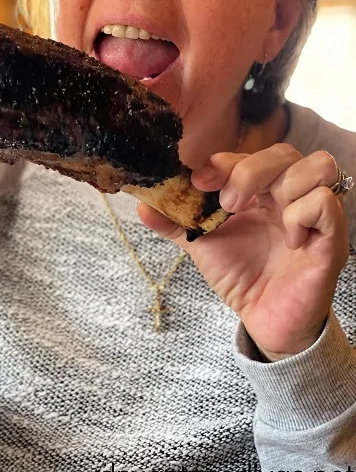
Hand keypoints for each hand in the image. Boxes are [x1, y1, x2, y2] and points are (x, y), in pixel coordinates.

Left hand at [138, 144, 349, 359]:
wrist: (264, 320)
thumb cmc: (240, 277)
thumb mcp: (201, 245)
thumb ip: (175, 222)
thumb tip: (141, 203)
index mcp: (260, 190)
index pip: (249, 153)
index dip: (224, 161)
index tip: (200, 183)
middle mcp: (288, 195)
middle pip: (283, 152)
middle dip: (249, 170)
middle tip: (228, 204)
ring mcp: (312, 213)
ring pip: (317, 166)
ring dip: (282, 184)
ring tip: (259, 214)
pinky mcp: (330, 238)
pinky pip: (325, 203)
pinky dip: (302, 214)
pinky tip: (289, 240)